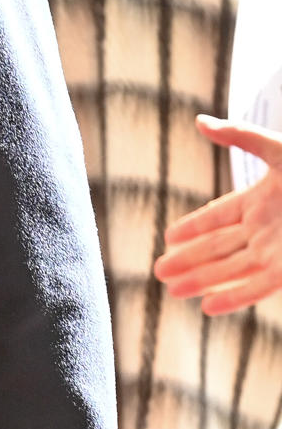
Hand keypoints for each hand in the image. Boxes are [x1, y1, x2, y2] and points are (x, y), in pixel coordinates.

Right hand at [155, 117, 281, 313]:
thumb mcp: (279, 149)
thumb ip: (239, 136)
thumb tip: (199, 121)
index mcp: (259, 199)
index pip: (217, 216)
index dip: (192, 227)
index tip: (168, 238)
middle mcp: (263, 228)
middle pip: (218, 247)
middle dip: (189, 260)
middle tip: (160, 271)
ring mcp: (275, 249)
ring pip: (230, 269)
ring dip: (203, 280)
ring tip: (173, 290)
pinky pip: (257, 287)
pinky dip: (233, 297)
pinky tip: (209, 306)